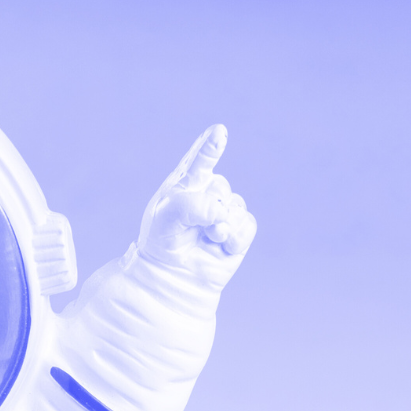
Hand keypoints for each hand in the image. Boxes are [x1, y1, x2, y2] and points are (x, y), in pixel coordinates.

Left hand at [137, 125, 256, 284]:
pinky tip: (221, 246)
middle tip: (192, 229)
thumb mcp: (165, 220)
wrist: (171, 278)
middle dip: (208, 210)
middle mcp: (208, 192)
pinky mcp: (239, 230)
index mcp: (187, 182)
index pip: (200, 159)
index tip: (218, 132)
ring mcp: (225, 210)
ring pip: (235, 207)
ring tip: (206, 238)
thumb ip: (190, 205)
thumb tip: (222, 210)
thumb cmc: (163, 244)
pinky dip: (234, 238)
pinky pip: (247, 225)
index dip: (210, 146)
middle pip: (220, 188)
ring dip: (221, 227)